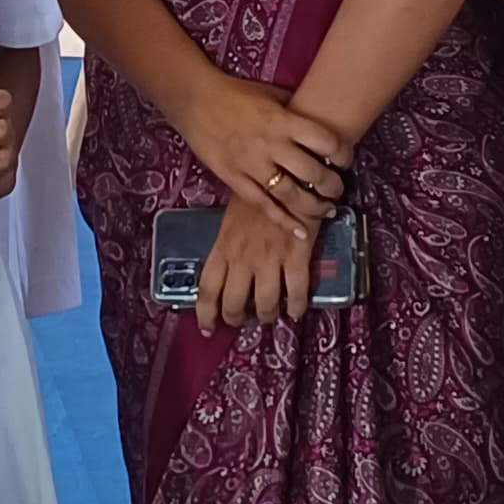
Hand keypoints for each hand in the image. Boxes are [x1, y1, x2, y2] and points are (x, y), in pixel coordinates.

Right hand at [168, 75, 349, 233]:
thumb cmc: (237, 94)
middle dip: (332, 186)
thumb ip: (296, 110)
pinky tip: (301, 232)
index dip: (342, 154)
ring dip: (314, 207)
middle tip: (337, 189)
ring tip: (327, 210)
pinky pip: (263, 205)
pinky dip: (284, 221)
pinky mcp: (235, 179)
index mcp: (284, 121)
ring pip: (291, 195)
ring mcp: (252, 165)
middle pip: (312, 173)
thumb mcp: (272, 94)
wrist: (196, 100)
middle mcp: (271, 144)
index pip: (326, 142)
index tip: (344, 161)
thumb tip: (322, 122)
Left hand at [194, 199, 317, 331]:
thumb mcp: (232, 219)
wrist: (287, 175)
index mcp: (224, 247)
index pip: (207, 289)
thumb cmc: (257, 195)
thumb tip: (229, 267)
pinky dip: (297, 307)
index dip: (206, 314)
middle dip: (237, 318)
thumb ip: (229, 244)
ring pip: (265, 304)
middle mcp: (243, 258)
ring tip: (270, 316)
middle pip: (234, 303)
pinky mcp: (296, 255)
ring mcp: (270, 258)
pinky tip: (297, 310)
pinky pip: (296, 292)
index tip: (207, 327)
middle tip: (243, 320)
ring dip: (268, 316)